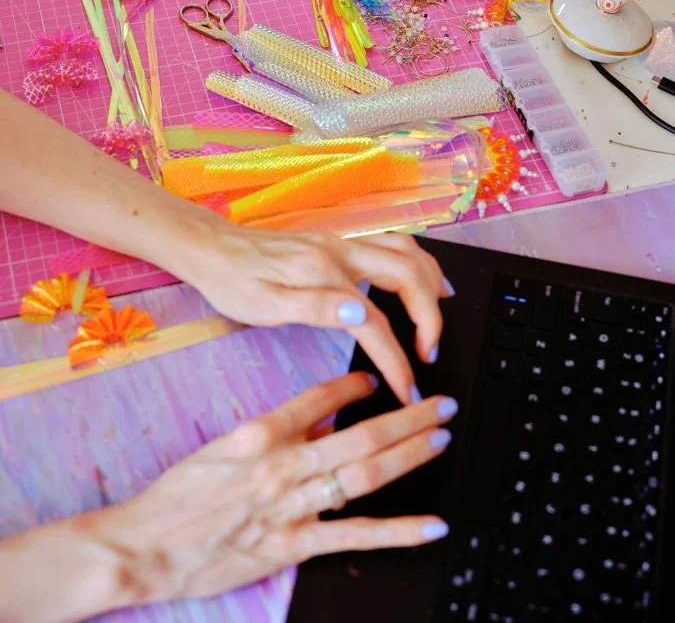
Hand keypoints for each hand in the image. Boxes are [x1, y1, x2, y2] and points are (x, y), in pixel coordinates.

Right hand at [99, 373, 456, 605]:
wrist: (147, 544)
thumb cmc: (180, 495)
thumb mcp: (223, 445)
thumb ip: (274, 430)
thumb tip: (322, 415)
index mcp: (260, 434)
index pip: (319, 398)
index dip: (356, 385)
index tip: (377, 378)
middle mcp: (281, 466)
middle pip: (359, 435)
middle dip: (408, 417)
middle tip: (442, 403)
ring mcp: (290, 506)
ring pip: (364, 476)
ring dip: (410, 455)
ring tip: (442, 437)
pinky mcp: (293, 546)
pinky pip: (355, 536)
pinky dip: (400, 531)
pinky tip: (432, 524)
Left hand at [177, 215, 451, 404]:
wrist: (212, 248)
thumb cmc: (233, 282)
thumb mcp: (263, 305)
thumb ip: (314, 309)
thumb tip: (361, 314)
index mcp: (324, 274)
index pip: (377, 321)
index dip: (397, 359)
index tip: (406, 389)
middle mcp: (341, 253)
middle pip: (408, 275)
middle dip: (429, 316)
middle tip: (429, 353)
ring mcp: (343, 244)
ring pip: (407, 251)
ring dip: (431, 282)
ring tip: (440, 316)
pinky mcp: (339, 244)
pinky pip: (394, 244)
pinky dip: (417, 262)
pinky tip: (420, 280)